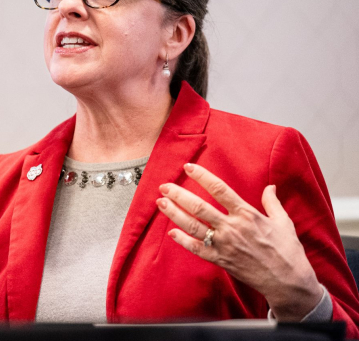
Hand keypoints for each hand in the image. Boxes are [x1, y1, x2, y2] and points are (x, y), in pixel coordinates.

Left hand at [157, 163, 322, 320]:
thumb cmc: (288, 251)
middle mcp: (232, 228)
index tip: (188, 167)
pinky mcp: (221, 260)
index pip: (220, 189)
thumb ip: (272, 203)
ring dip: (174, 214)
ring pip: (193, 226)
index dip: (202, 176)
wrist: (288, 282)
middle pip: (199, 207)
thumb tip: (270, 187)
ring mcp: (224, 245)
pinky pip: (197, 249)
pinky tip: (171, 232)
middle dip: (179, 195)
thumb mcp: (284, 222)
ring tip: (161, 203)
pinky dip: (183, 241)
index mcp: (247, 214)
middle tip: (164, 186)